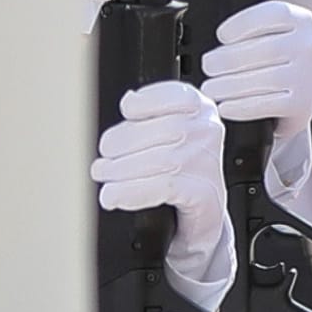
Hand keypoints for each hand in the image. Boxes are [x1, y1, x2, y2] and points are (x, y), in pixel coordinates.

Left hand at [94, 82, 225, 231]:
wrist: (199, 215)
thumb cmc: (177, 172)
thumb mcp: (166, 135)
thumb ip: (150, 117)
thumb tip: (130, 101)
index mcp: (200, 111)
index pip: (177, 96)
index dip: (146, 102)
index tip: (127, 113)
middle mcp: (208, 133)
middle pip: (165, 129)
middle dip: (122, 144)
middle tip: (102, 160)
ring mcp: (209, 164)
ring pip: (161, 160)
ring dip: (120, 171)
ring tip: (103, 176)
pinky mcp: (204, 194)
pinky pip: (164, 188)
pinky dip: (132, 192)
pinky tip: (114, 196)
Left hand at [197, 0, 311, 124]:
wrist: (294, 94)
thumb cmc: (271, 59)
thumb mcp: (266, 33)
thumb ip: (247, 29)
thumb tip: (209, 40)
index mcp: (300, 21)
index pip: (273, 15)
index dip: (243, 24)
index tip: (222, 36)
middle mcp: (308, 46)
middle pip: (265, 49)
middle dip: (228, 59)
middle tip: (208, 66)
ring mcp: (307, 77)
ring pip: (265, 79)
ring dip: (229, 85)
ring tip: (209, 88)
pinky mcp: (302, 104)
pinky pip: (267, 104)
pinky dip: (240, 107)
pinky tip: (224, 106)